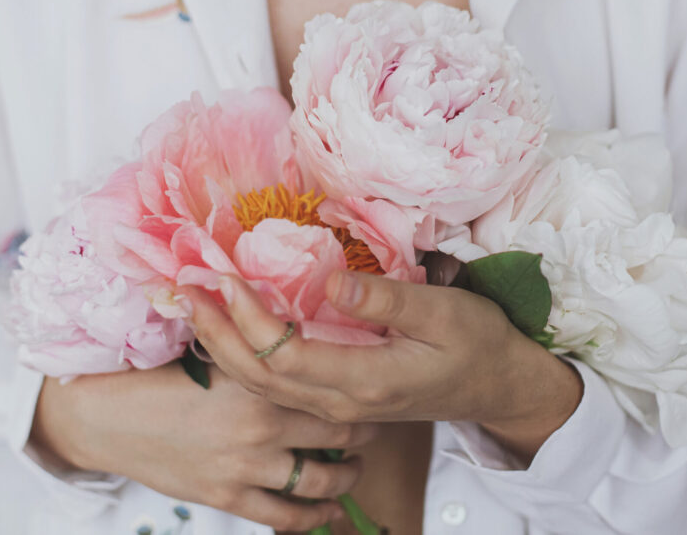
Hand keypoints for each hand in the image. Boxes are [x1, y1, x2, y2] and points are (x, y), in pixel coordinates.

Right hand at [31, 362, 378, 530]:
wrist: (110, 416)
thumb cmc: (160, 377)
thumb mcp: (213, 354)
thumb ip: (256, 350)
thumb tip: (292, 329)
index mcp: (260, 378)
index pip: (327, 384)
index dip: (354, 388)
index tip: (365, 387)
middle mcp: (261, 422)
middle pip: (337, 430)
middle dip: (362, 433)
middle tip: (372, 429)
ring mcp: (247, 463)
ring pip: (320, 478)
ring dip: (346, 476)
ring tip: (354, 469)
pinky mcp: (229, 495)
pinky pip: (285, 516)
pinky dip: (313, 517)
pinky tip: (329, 512)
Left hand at [188, 272, 583, 462]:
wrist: (499, 386)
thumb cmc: (477, 343)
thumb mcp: (443, 313)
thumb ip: (385, 300)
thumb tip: (330, 280)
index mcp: (364, 382)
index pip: (284, 356)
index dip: (248, 320)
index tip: (224, 278)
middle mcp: (341, 403)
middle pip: (260, 379)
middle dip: (218, 334)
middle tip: (186, 290)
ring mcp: (339, 408)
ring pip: (264, 388)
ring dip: (225, 348)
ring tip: (196, 307)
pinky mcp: (341, 400)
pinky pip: (280, 387)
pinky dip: (248, 359)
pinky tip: (234, 333)